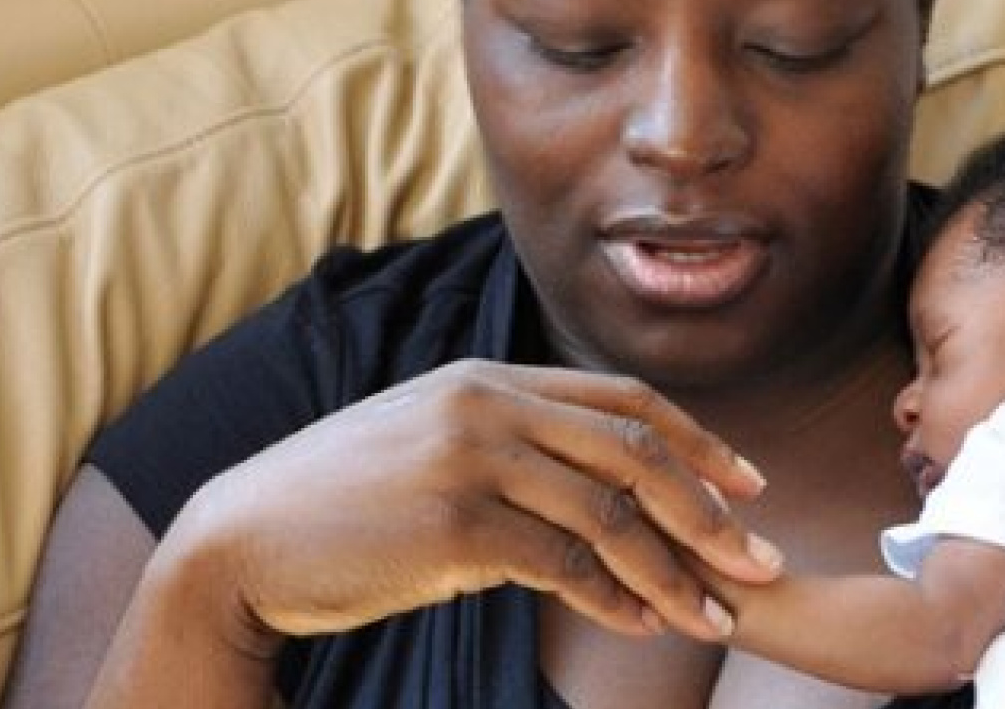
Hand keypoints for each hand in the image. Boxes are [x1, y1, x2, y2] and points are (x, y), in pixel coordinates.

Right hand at [162, 359, 780, 646]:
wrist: (243, 538)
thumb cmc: (341, 500)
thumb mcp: (429, 442)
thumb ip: (508, 445)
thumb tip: (591, 492)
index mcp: (491, 378)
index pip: (625, 399)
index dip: (698, 441)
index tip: (749, 484)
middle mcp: (490, 405)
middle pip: (637, 452)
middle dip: (711, 510)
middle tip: (761, 559)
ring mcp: (473, 460)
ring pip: (611, 515)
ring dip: (675, 571)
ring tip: (715, 614)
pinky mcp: (455, 525)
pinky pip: (564, 565)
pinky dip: (613, 599)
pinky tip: (642, 625)